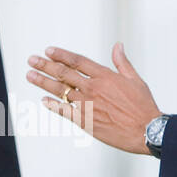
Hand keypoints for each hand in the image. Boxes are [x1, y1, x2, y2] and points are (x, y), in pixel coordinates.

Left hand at [26, 43, 163, 154]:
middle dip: (45, 65)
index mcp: (105, 76)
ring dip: (43, 82)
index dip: (61, 55)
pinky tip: (43, 100)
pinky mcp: (86, 121)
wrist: (146, 130)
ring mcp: (87, 105)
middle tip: (31, 60)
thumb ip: (122, 62)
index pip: (77, 61)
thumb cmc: (143, 106)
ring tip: (30, 75)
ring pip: (60, 90)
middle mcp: (93, 88)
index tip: (48, 50)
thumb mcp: (135, 79)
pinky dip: (53, 105)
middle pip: (64, 73)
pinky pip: (65, 111)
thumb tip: (118, 45)